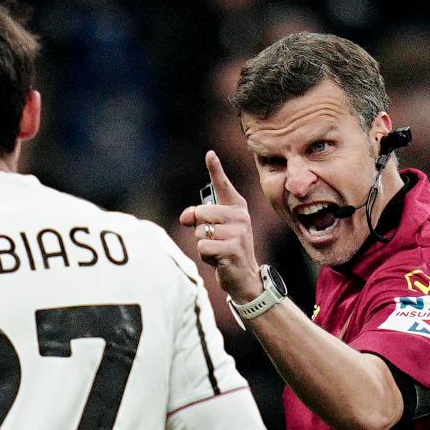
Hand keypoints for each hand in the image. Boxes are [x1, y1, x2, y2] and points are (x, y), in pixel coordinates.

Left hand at [179, 151, 261, 302]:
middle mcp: (240, 216)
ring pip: (200, 232)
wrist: (244, 276)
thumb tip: (186, 217)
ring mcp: (238, 233)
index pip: (222, 185)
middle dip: (199, 228)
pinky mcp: (233, 249)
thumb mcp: (212, 229)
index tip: (209, 154)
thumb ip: (198, 217)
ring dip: (202, 244)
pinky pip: (203, 247)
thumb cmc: (226, 248)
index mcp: (236, 207)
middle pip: (200, 213)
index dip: (215, 168)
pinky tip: (218, 259)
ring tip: (218, 250)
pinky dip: (205, 256)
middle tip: (213, 239)